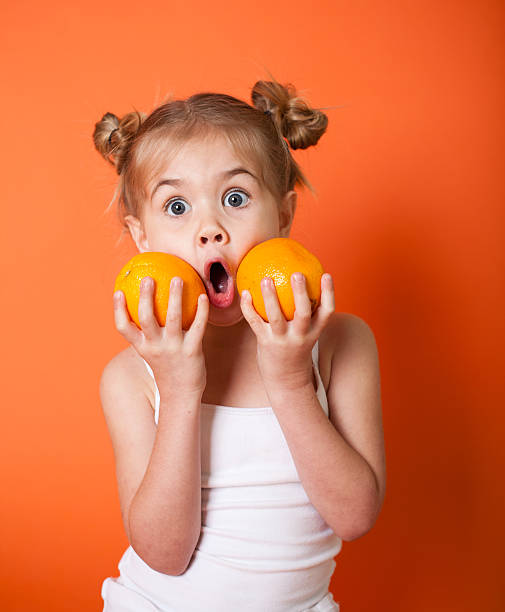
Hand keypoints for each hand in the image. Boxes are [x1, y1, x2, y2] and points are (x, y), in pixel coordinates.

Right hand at [113, 276, 208, 397]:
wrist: (181, 394)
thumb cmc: (167, 368)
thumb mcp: (152, 353)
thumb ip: (149, 334)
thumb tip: (147, 309)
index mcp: (142, 347)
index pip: (123, 328)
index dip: (118, 309)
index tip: (118, 291)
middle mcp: (155, 346)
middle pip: (146, 318)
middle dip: (145, 297)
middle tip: (148, 278)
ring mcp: (174, 348)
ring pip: (174, 318)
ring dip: (175, 296)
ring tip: (177, 278)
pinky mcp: (192, 351)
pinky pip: (199, 326)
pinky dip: (202, 310)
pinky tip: (203, 295)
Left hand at [240, 272, 334, 389]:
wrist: (287, 380)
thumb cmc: (296, 349)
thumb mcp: (307, 333)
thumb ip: (307, 313)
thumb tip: (301, 283)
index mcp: (314, 332)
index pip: (327, 312)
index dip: (329, 293)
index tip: (326, 274)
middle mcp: (300, 336)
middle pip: (303, 313)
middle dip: (300, 293)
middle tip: (297, 274)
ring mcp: (282, 340)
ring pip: (276, 317)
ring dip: (270, 298)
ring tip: (265, 279)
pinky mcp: (265, 343)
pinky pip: (255, 322)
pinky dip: (249, 307)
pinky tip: (244, 292)